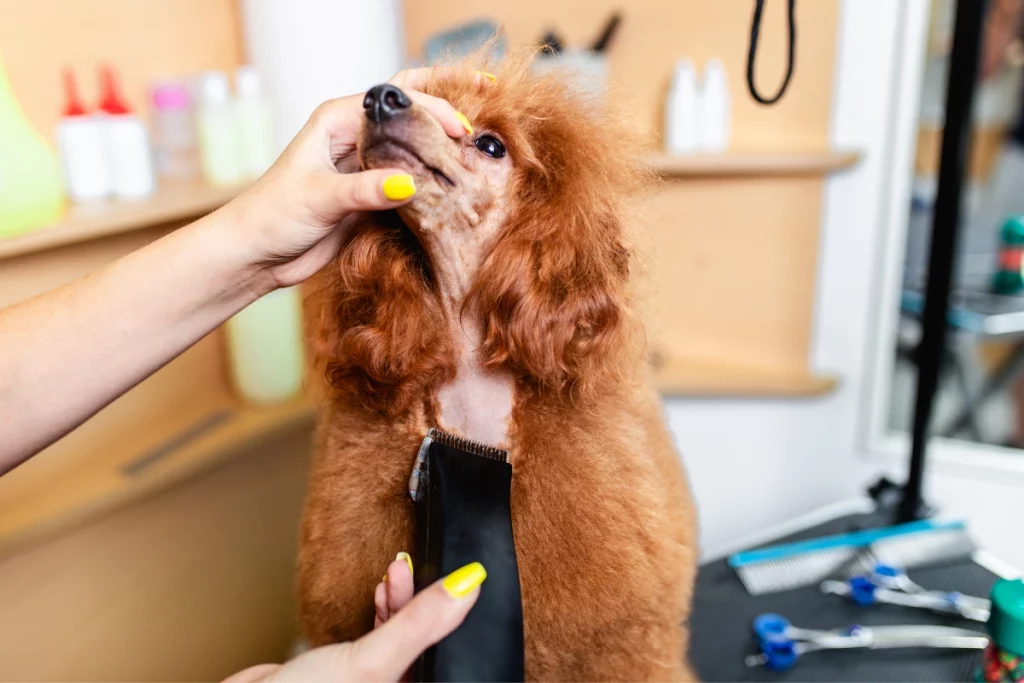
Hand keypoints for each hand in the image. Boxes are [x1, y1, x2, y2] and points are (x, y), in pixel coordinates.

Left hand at [220, 69, 481, 288]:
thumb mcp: (320, 198)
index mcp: (339, 119)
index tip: (461, 131)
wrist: (256, 255)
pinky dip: (433, 187)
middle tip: (479, 135)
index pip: (396, 100)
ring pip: (415, 152)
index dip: (432, 108)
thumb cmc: (272, 215)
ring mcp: (366, 166)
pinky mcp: (373, 196)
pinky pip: (411, 184)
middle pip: (410, 118)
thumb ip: (365, 190)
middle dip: (444, 120)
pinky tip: (456, 191)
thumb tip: (409, 184)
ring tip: (476, 164)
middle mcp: (356, 137)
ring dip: (441, 156)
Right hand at [223, 558, 486, 682]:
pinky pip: (376, 639)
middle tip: (407, 566)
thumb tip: (469, 585)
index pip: (447, 652)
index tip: (450, 574)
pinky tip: (378, 595)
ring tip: (394, 573)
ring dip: (399, 602)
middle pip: (423, 643)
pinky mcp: (348, 674)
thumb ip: (419, 623)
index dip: (449, 614)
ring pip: (400, 638)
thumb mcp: (372, 660)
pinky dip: (380, 614)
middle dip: (418, 602)